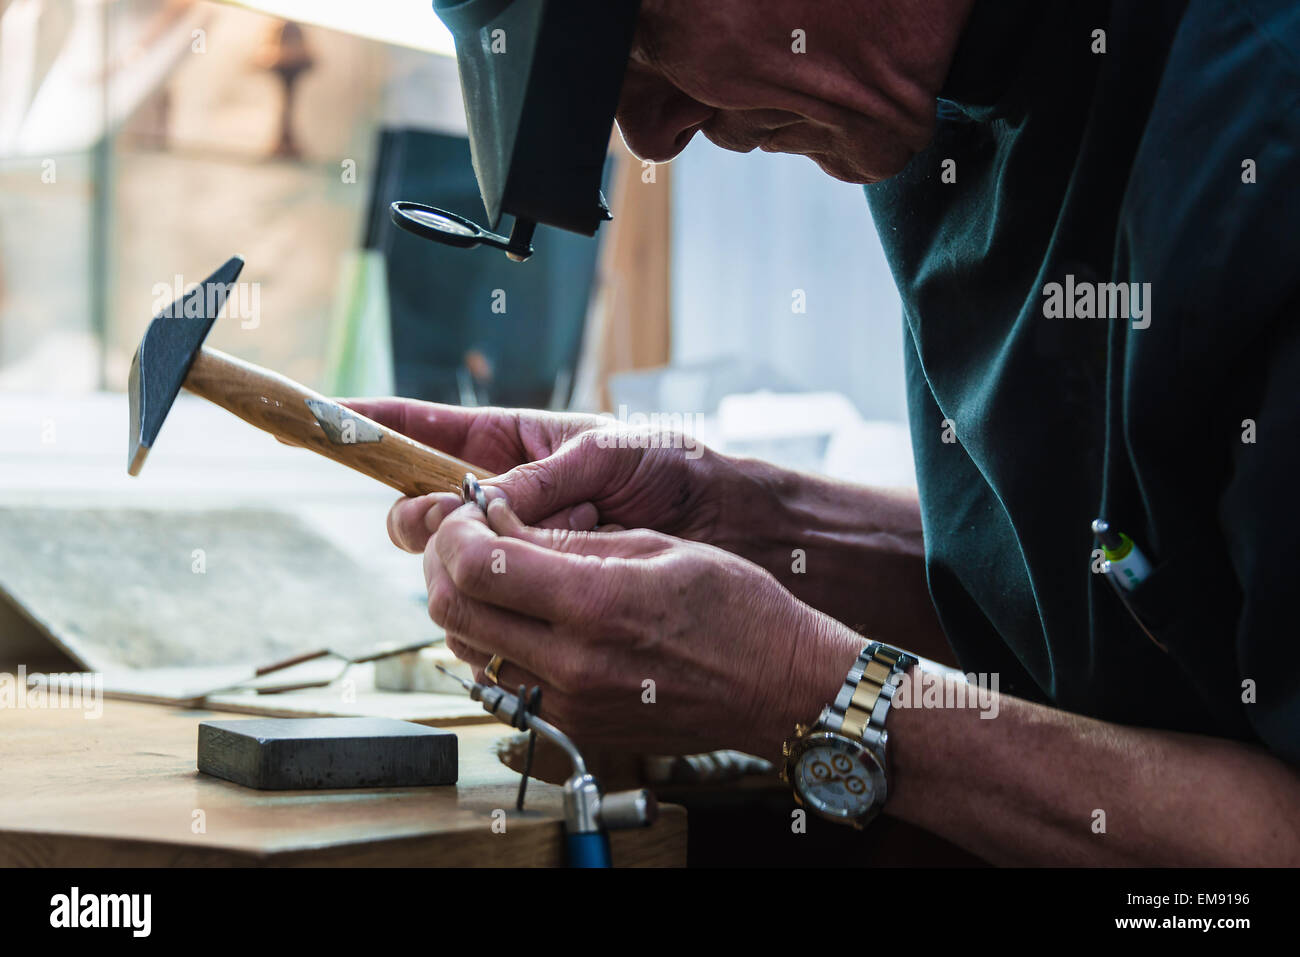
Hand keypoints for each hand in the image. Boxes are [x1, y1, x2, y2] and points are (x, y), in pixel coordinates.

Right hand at [345, 398, 751, 555]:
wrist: (724, 522)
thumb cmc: (670, 469)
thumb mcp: (603, 454)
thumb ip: (539, 476)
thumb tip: (482, 505)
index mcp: (513, 443)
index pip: (427, 428)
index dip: (374, 424)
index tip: (321, 419)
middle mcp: (507, 493)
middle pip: (423, 506)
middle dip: (426, 514)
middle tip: (459, 518)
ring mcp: (522, 541)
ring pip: (457, 554)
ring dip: (487, 548)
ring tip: (558, 532)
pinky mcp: (542, 582)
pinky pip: (499, 590)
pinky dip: (517, 581)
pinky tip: (559, 568)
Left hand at [421, 492, 861, 759]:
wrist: (779, 686)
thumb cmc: (736, 609)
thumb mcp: (655, 545)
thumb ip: (568, 537)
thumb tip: (499, 519)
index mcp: (593, 604)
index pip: (474, 566)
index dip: (452, 532)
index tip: (467, 514)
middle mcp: (571, 663)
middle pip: (452, 611)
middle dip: (444, 565)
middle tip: (469, 539)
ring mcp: (569, 704)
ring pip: (467, 652)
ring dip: (465, 607)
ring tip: (498, 575)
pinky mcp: (573, 728)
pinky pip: (502, 685)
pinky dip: (495, 646)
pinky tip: (525, 620)